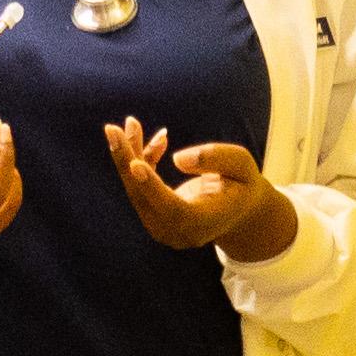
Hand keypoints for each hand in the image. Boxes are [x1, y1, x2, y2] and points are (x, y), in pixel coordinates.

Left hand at [107, 124, 299, 267]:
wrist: (239, 210)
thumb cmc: (242, 184)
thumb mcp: (242, 166)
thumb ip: (216, 159)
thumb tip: (177, 158)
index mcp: (203, 223)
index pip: (172, 208)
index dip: (152, 186)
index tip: (135, 164)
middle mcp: (177, 231)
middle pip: (144, 198)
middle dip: (126, 161)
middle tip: (113, 129)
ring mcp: (162, 229)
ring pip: (136, 191)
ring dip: (130, 156)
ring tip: (131, 124)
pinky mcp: (154, 218)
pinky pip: (139, 189)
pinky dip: (141, 162)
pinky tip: (156, 140)